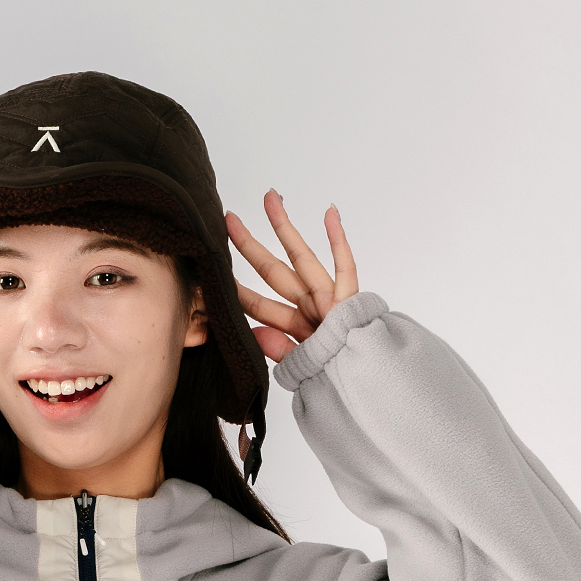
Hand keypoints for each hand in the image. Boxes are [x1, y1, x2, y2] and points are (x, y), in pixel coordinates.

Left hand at [226, 192, 357, 363]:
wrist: (367, 382)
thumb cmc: (337, 376)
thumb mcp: (302, 368)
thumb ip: (279, 350)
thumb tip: (255, 334)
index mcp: (295, 325)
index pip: (258, 304)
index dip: (235, 288)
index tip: (214, 272)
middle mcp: (309, 306)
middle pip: (272, 270)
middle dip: (249, 245)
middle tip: (228, 220)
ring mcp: (329, 299)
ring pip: (302, 256)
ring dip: (285, 227)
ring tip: (271, 198)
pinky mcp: (350, 300)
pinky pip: (345, 267)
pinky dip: (339, 240)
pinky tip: (330, 213)